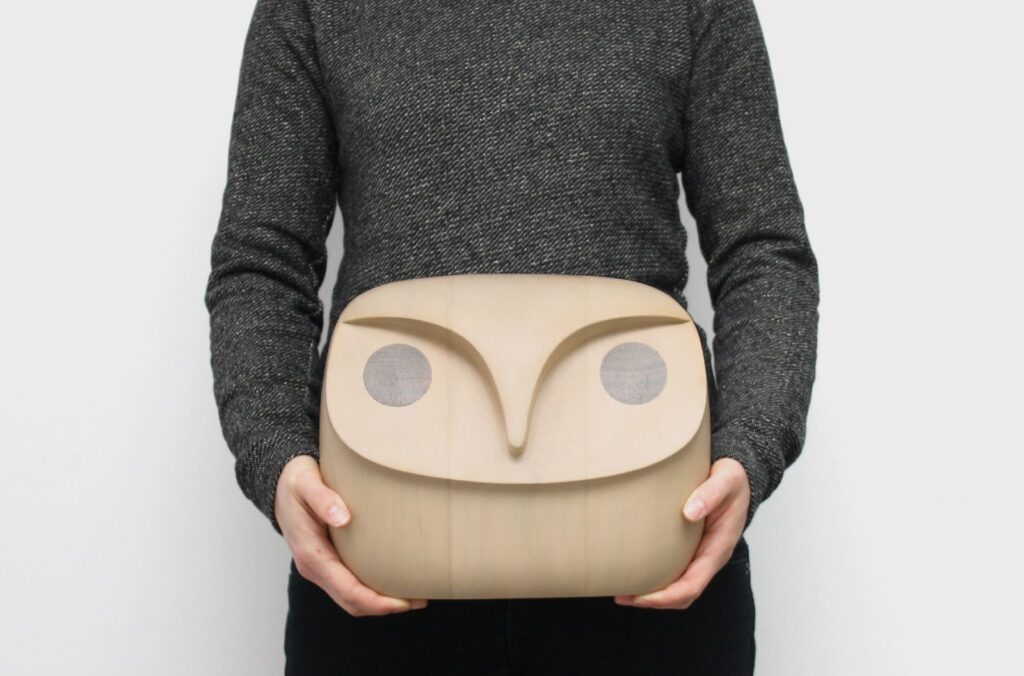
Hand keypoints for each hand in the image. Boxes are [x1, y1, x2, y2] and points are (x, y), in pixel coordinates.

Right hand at [275, 455, 428, 615]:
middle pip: (351, 602)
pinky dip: (371, 592)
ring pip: (350, 599)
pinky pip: (348, 587)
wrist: (279, 483)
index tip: (403, 601)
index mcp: (310, 552)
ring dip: (379, 603)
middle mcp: (313, 566)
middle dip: (384, 607)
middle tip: (419, 600)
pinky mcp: (326, 562)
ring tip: (413, 595)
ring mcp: (319, 567)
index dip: (376, 601)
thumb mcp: (305, 482)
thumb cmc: (295, 481)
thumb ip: (323, 498)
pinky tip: (392, 580)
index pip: (346, 589)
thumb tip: (342, 518)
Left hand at [614, 457, 749, 608]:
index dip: (666, 596)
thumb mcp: (726, 480)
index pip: (693, 585)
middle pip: (684, 594)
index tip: (640, 597)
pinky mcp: (693, 547)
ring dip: (654, 594)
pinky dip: (657, 578)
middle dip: (654, 601)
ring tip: (624, 590)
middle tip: (622, 596)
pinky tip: (637, 570)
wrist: (739, 476)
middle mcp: (710, 557)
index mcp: (719, 547)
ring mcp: (702, 554)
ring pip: (680, 587)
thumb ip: (710, 494)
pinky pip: (677, 572)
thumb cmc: (732, 479)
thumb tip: (689, 512)